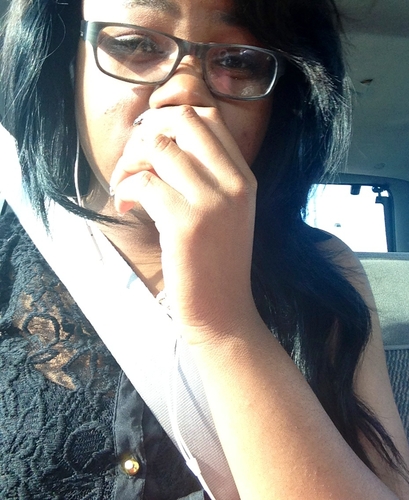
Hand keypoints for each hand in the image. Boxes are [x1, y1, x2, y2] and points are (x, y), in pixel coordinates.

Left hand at [110, 105, 259, 342]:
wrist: (222, 311)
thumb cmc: (214, 262)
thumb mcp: (223, 211)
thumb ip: (203, 175)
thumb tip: (157, 142)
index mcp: (243, 177)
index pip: (208, 118)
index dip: (171, 120)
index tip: (151, 145)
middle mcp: (233, 183)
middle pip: (184, 120)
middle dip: (148, 132)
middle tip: (134, 161)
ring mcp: (212, 202)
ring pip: (158, 147)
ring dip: (128, 161)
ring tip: (124, 186)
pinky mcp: (186, 224)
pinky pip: (143, 182)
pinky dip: (124, 189)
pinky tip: (124, 206)